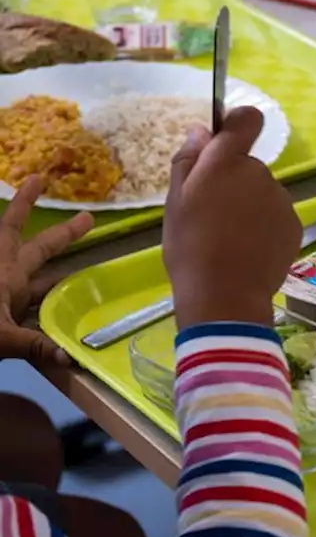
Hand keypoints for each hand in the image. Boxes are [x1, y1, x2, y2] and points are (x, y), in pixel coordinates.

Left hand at [0, 176, 92, 364]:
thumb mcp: (0, 339)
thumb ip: (34, 346)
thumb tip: (70, 358)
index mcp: (7, 275)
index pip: (22, 233)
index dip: (28, 204)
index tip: (38, 178)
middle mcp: (5, 279)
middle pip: (33, 248)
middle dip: (61, 234)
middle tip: (86, 216)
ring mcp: (3, 299)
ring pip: (30, 277)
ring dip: (51, 275)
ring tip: (74, 270)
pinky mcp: (3, 321)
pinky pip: (29, 312)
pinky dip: (44, 315)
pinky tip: (54, 318)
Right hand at [163, 106, 300, 329]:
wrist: (225, 295)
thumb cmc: (189, 247)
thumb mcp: (175, 201)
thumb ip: (189, 160)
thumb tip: (202, 131)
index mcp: (227, 162)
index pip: (246, 120)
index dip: (238, 123)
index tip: (225, 139)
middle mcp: (260, 174)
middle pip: (248, 165)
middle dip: (233, 180)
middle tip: (212, 213)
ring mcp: (282, 200)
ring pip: (262, 192)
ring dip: (250, 205)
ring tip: (230, 237)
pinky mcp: (295, 225)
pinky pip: (276, 215)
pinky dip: (265, 225)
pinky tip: (249, 249)